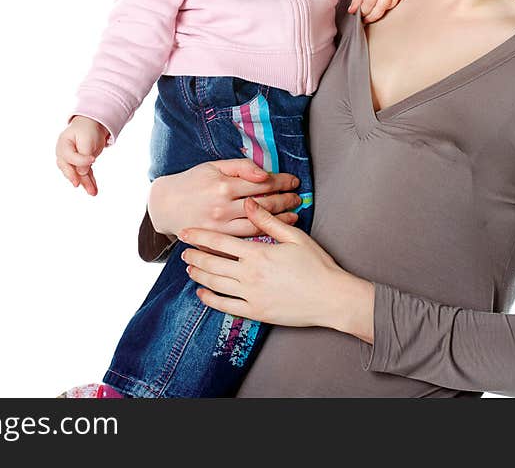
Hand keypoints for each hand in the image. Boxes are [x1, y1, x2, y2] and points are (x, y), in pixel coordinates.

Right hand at [55, 116, 109, 195]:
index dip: (81, 160)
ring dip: (85, 184)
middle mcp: (64, 154)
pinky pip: (84, 174)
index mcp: (63, 144)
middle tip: (77, 184)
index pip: (69, 156)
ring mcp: (71, 160)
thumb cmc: (87, 129)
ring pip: (77, 174)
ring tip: (93, 193)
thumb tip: (82, 172)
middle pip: (68, 168)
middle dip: (75, 178)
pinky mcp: (80, 165)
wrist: (91, 125)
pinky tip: (94, 190)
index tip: (93, 159)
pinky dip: (90, 181)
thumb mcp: (86, 139)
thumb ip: (83, 155)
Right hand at [148, 158, 303, 240]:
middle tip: (297, 198)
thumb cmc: (192, 182)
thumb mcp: (214, 166)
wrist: (165, 205)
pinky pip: (245, 238)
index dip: (282, 182)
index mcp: (224, 185)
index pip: (262, 183)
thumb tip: (264, 173)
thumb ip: (241, 167)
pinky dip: (263, 234)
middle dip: (285, 200)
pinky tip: (275, 231)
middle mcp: (223, 207)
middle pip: (264, 204)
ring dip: (280, 219)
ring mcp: (220, 226)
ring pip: (258, 223)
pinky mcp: (217, 240)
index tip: (294, 182)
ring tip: (294, 215)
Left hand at [180, 197, 359, 328]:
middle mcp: (249, 274)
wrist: (331, 298)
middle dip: (194, 256)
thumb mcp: (294, 236)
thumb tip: (249, 201)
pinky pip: (225, 306)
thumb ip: (267, 220)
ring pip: (215, 284)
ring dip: (199, 275)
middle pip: (211, 263)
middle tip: (182, 251)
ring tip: (189, 269)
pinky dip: (210, 299)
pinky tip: (202, 294)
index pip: (220, 241)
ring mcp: (251, 295)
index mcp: (257, 253)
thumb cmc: (316, 265)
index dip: (199, 235)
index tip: (185, 232)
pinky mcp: (255, 313)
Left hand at [348, 0, 409, 22]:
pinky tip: (382, 3)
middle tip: (366, 19)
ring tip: (373, 10)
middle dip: (372, 16)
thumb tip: (352, 11)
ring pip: (390, 6)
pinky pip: (397, 2)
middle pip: (381, 7)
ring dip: (380, 10)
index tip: (360, 15)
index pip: (369, 2)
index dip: (364, 11)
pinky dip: (389, 5)